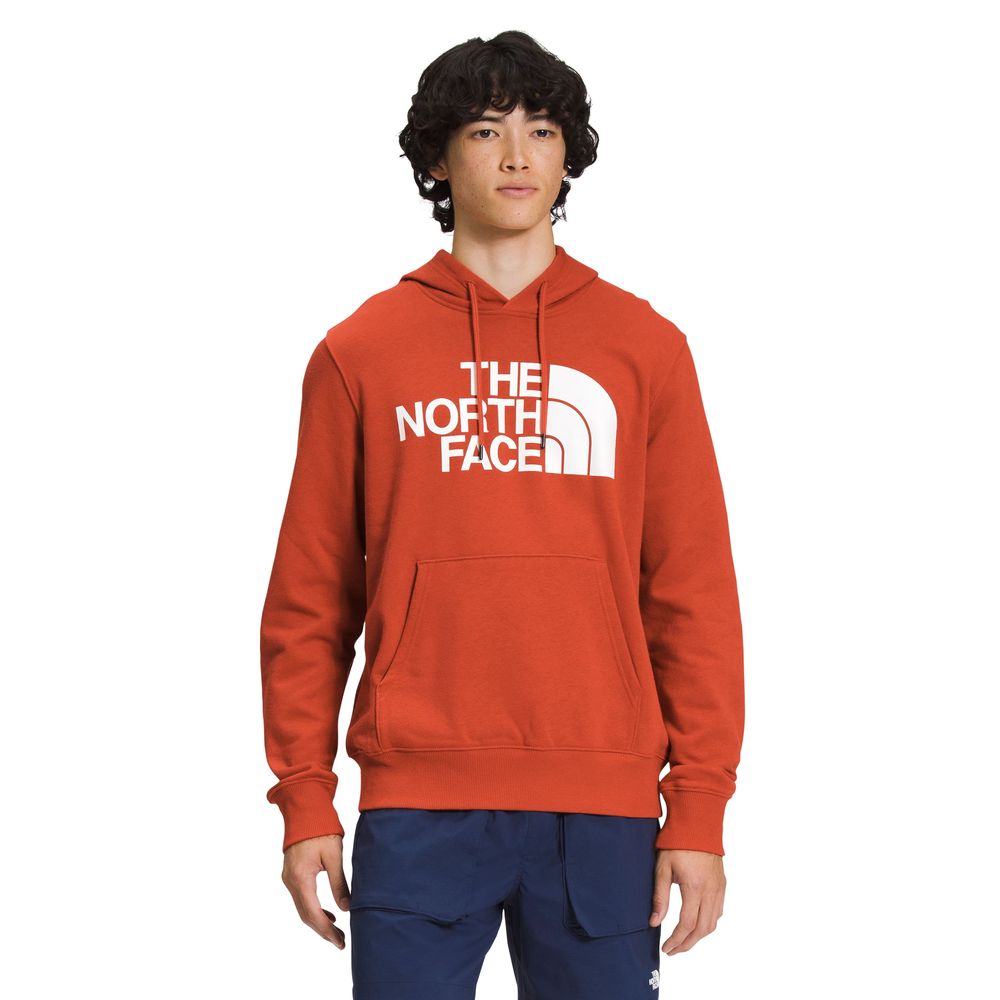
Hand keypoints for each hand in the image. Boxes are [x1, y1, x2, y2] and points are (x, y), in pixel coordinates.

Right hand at [281, 833, 350, 947]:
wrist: (305, 811)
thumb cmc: (321, 830)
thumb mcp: (334, 856)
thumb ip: (339, 884)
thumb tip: (347, 908)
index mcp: (301, 878)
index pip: (313, 914)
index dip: (326, 931)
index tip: (340, 941)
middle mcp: (290, 881)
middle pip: (306, 915)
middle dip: (323, 930)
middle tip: (340, 942)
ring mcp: (288, 878)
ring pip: (302, 908)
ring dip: (318, 921)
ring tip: (336, 931)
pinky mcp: (291, 874)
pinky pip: (301, 899)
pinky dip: (313, 909)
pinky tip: (327, 913)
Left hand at [649, 848, 725, 955]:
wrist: (697, 824)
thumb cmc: (676, 843)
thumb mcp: (662, 868)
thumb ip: (660, 897)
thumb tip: (654, 922)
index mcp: (694, 887)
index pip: (687, 924)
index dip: (676, 940)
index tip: (666, 948)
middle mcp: (711, 891)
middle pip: (702, 929)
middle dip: (687, 944)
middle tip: (673, 950)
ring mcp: (719, 888)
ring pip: (713, 923)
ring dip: (698, 936)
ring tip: (682, 941)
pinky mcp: (722, 884)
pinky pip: (719, 911)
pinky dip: (708, 924)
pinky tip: (697, 925)